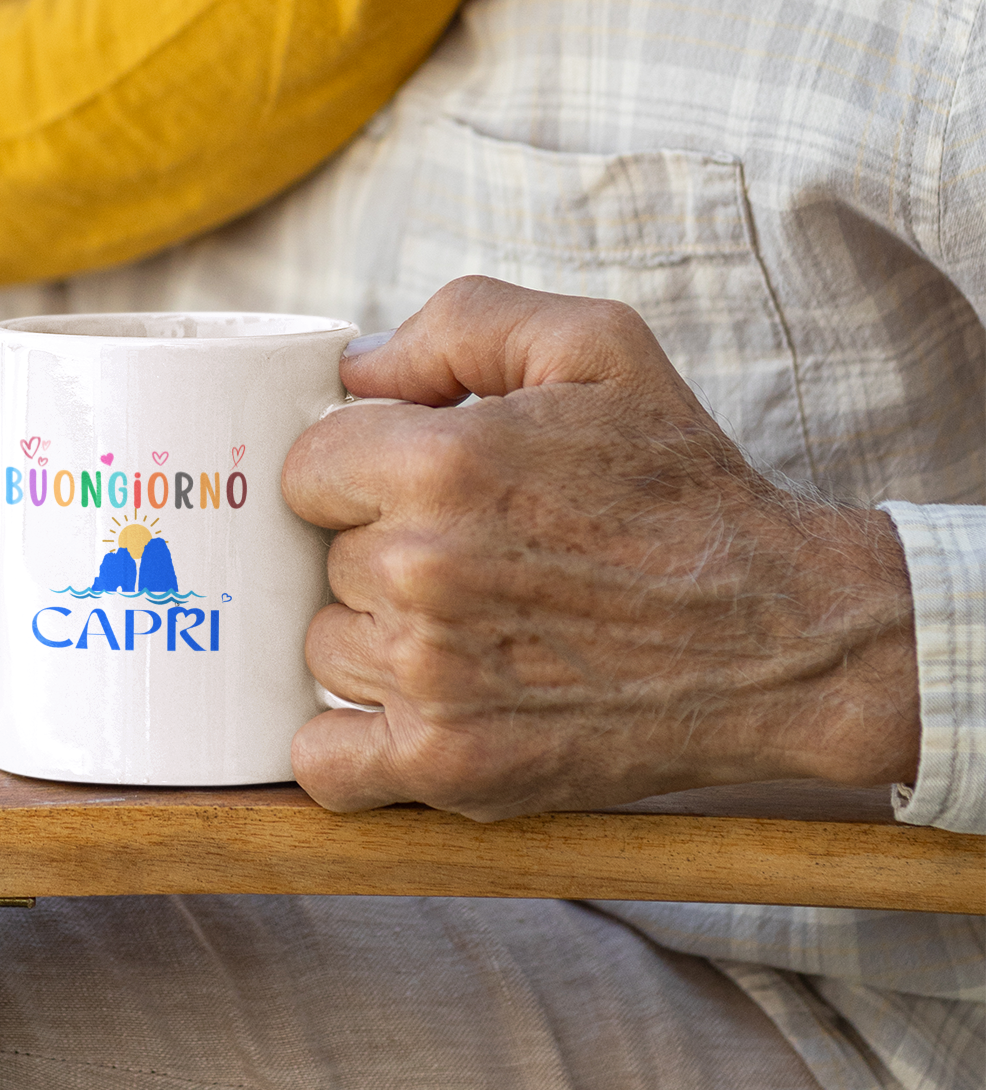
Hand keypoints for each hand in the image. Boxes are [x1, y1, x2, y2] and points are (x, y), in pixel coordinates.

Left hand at [281, 278, 918, 818]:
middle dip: (379, 551)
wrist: (781, 633)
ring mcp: (433, 678)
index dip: (359, 472)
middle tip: (472, 558)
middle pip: (320, 560)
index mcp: (440, 462)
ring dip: (377, 641)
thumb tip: (353, 366)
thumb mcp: (593, 347)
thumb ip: (459, 323)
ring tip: (471, 629)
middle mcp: (422, 570)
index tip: (417, 488)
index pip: (308, 467)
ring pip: (327, 652)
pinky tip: (408, 710)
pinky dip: (348, 745)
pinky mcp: (454, 766)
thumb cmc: (684, 486)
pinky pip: (324, 764)